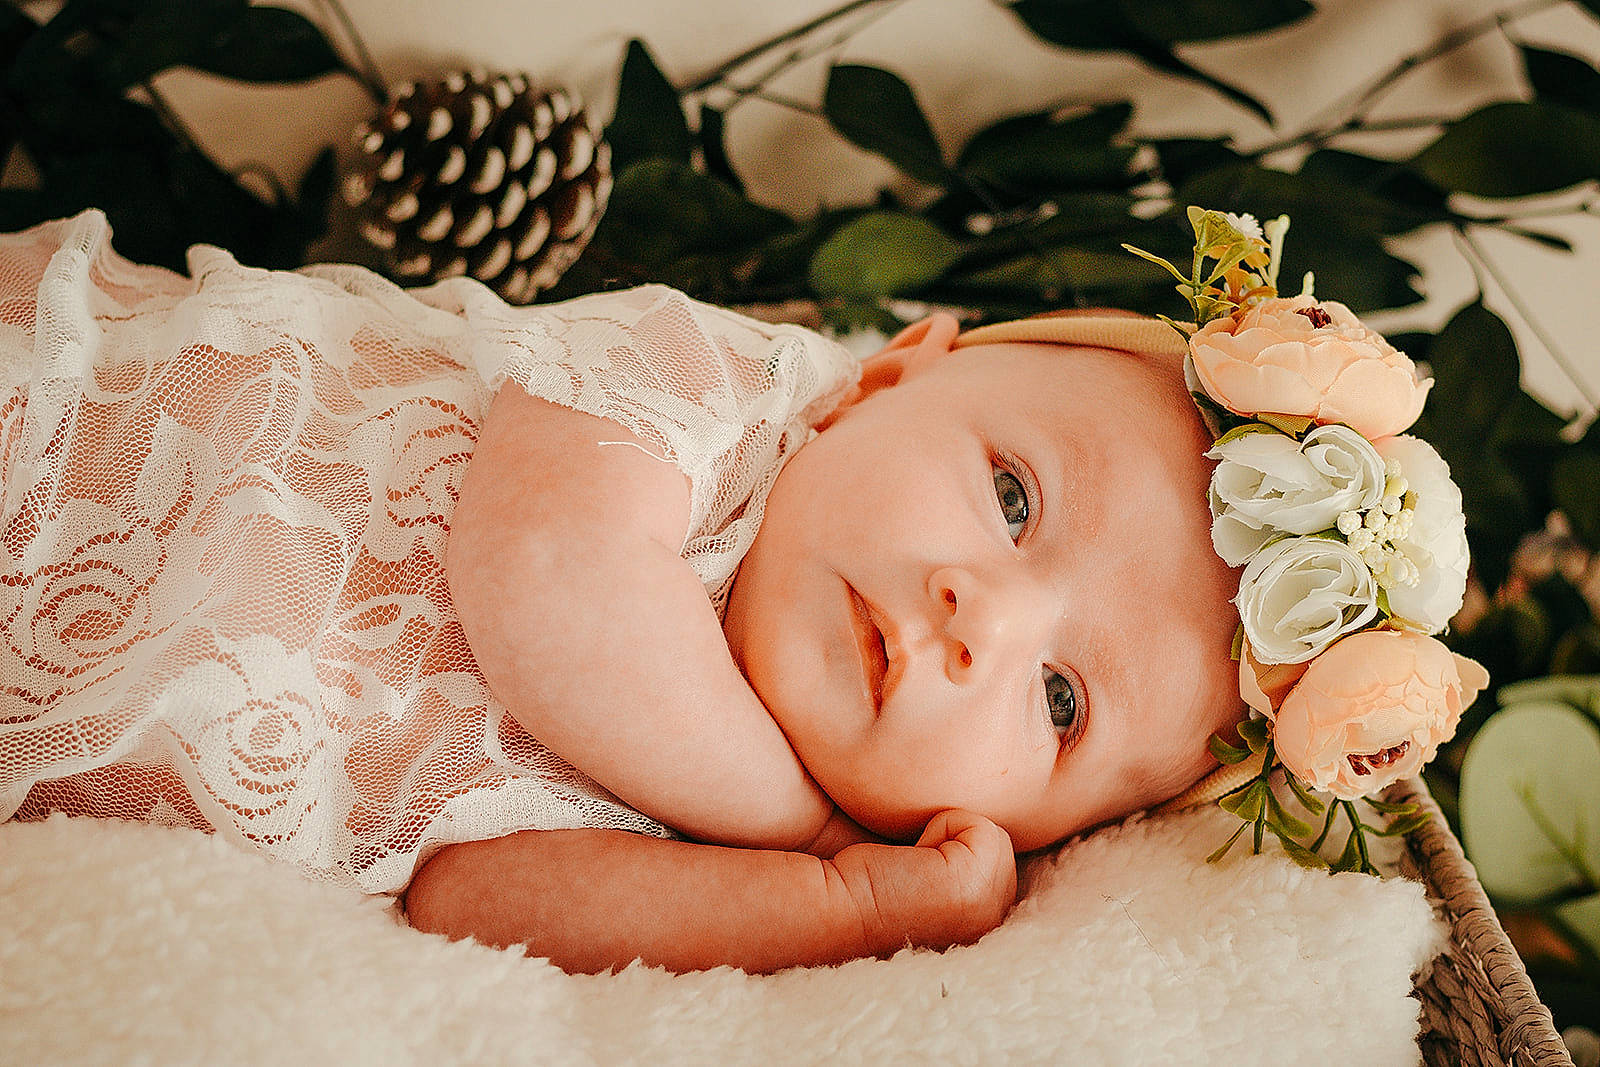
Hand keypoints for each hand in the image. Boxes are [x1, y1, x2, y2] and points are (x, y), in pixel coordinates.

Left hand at [830, 809, 1016, 953]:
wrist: (838, 905)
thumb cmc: (875, 886)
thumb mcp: (938, 877)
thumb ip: (970, 865)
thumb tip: (986, 828)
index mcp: (988, 929)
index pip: (1000, 862)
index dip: (957, 850)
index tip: (921, 872)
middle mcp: (994, 925)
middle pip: (1000, 844)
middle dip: (955, 841)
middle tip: (914, 867)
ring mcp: (988, 910)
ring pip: (992, 835)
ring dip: (948, 835)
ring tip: (915, 864)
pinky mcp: (972, 885)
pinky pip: (980, 826)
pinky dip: (943, 827)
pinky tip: (914, 858)